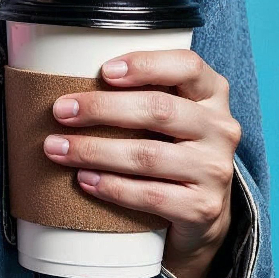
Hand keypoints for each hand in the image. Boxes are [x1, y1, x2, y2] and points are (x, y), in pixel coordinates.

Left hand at [42, 51, 240, 277]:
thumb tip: (67, 79)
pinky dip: (112, 187)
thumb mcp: (169, 115)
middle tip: (60, 111)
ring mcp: (215, 170)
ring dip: (94, 151)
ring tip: (58, 148)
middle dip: (102, 108)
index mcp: (211, 94)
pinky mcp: (203, 208)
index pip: (187, 66)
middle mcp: (220, 129)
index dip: (145, 65)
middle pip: (159, 110)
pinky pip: (151, 195)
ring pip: (148, 156)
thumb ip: (139, 92)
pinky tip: (85, 180)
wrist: (201, 212)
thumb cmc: (171, 149)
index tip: (103, 71)